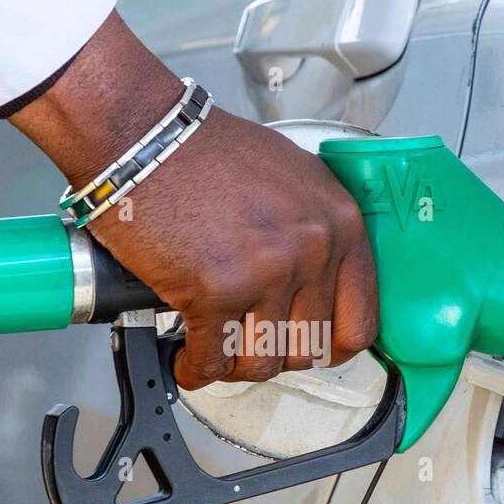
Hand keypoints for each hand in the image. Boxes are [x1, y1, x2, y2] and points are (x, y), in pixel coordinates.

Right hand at [8, 12, 378, 389]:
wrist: (143, 135)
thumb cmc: (204, 151)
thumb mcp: (290, 178)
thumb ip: (314, 232)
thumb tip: (317, 286)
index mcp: (340, 222)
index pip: (360, 322)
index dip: (329, 346)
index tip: (306, 347)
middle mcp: (313, 248)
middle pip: (308, 350)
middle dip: (272, 352)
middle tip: (246, 339)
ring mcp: (267, 272)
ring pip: (261, 363)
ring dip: (233, 364)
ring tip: (213, 346)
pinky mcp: (217, 291)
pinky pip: (213, 361)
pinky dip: (194, 368)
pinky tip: (185, 356)